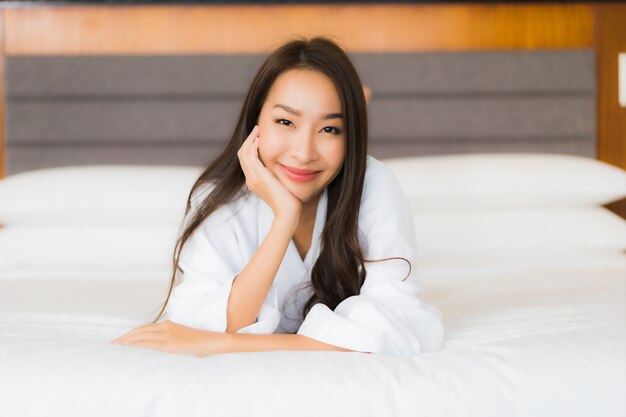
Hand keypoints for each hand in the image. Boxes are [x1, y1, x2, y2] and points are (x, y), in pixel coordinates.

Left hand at [111, 320, 232, 356]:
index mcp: (168, 325)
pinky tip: (129, 348)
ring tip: (116, 347)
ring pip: (141, 336)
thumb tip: (159, 347)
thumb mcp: (182, 337)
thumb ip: (169, 338)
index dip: (130, 333)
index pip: (143, 328)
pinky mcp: (171, 344)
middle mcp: (166, 327)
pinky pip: (149, 343)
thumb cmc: (200, 342)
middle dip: (124, 337)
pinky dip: (137, 344)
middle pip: (139, 331)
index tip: (120, 340)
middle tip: (112, 345)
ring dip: (127, 341)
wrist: (213, 341)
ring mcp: (168, 335)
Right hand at [237, 125, 300, 229]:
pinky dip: (252, 146)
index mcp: (254, 182)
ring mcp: (253, 178)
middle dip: (249, 140)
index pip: (247, 160)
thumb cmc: (289, 201)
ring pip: (244, 153)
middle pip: (242, 155)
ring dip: (250, 140)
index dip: (251, 147)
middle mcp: (250, 180)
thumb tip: (283, 166)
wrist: (287, 212)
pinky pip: (250, 157)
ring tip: (257, 130)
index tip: (259, 137)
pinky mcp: (258, 177)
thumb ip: (277, 176)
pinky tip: (259, 139)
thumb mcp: (280, 185)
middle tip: (257, 129)